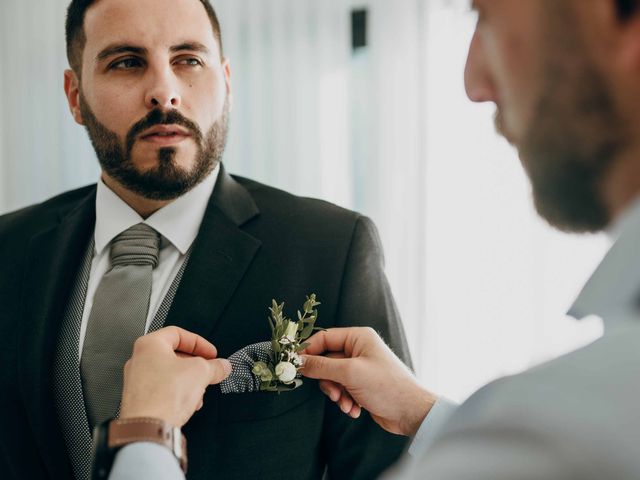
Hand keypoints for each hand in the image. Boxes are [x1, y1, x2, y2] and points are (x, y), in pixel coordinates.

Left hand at [120, 326, 231, 427]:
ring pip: (170, 375)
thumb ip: (215, 366)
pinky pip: (163, 390)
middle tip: (209, 370)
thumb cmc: (163, 396)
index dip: (199, 343)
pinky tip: (189, 404)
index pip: (178, 333)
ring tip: (199, 391)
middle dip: (196, 365)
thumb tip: (222, 366)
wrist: (148, 428)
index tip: (211, 353)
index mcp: (149, 344)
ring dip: (189, 382)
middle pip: (174, 355)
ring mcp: (137, 381)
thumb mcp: (201, 372)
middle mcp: (139, 360)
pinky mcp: (139, 400)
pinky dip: (178, 394)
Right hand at [301, 327, 436, 436]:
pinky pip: (341, 389)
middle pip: (326, 360)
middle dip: (327, 380)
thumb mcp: (350, 373)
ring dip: (336, 393)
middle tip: (332, 393)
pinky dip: (344, 400)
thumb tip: (298, 362)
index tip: (295, 365)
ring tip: (346, 403)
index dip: (309, 351)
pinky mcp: (361, 385)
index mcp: (358, 337)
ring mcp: (360, 368)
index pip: (324, 338)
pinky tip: (354, 409)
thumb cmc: (386, 386)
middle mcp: (359, 350)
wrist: (411, 413)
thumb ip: (321, 366)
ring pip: (332, 378)